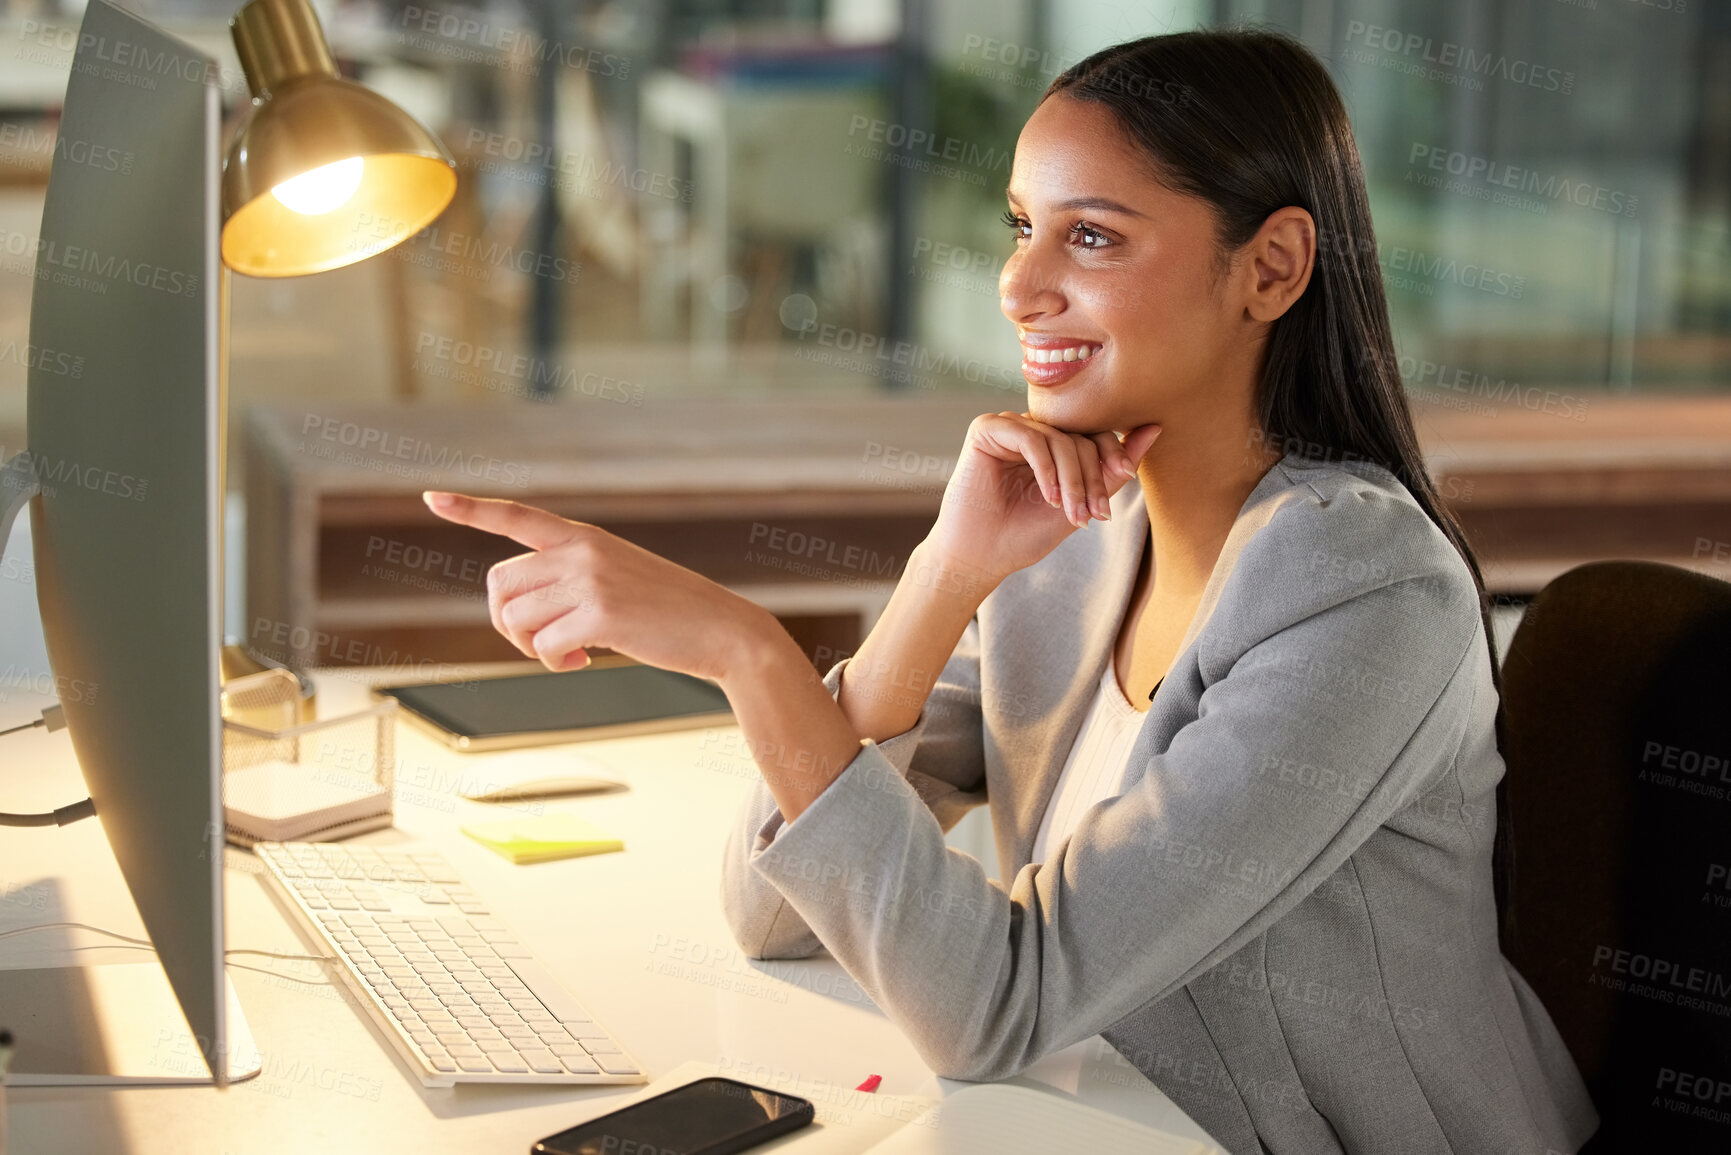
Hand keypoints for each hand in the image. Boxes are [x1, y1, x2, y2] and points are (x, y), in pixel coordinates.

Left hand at [422, 492, 776, 684]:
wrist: (722, 629)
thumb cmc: (668, 611)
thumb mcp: (617, 577)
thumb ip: (569, 579)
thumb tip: (517, 615)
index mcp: (583, 536)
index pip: (516, 515)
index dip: (470, 509)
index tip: (431, 496)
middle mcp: (581, 550)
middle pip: (499, 585)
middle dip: (508, 621)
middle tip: (542, 642)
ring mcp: (590, 580)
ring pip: (513, 618)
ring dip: (530, 646)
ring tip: (568, 652)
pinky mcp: (599, 615)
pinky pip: (542, 646)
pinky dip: (554, 661)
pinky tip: (585, 661)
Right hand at [925, 414, 1160, 581]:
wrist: (982, 557)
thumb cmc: (1025, 534)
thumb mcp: (1082, 503)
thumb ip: (1114, 470)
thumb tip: (1155, 429)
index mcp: (1053, 443)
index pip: (1094, 435)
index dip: (1112, 458)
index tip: (1118, 493)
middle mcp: (1032, 428)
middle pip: (1080, 437)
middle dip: (1091, 479)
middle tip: (1093, 515)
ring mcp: (1009, 426)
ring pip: (1059, 438)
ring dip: (1071, 480)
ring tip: (1069, 513)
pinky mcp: (986, 429)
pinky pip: (1030, 437)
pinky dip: (1046, 468)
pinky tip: (1048, 497)